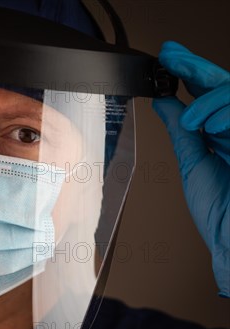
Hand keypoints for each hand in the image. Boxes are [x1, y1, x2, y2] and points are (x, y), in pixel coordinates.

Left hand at [152, 41, 229, 296]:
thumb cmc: (220, 212)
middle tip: (172, 56)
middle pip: (223, 86)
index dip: (189, 72)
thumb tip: (164, 103)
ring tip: (191, 117)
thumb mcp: (193, 163)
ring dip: (210, 97)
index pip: (208, 94)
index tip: (167, 59)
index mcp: (223, 134)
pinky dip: (225, 112)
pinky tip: (207, 123)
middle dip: (196, 67)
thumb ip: (182, 131)